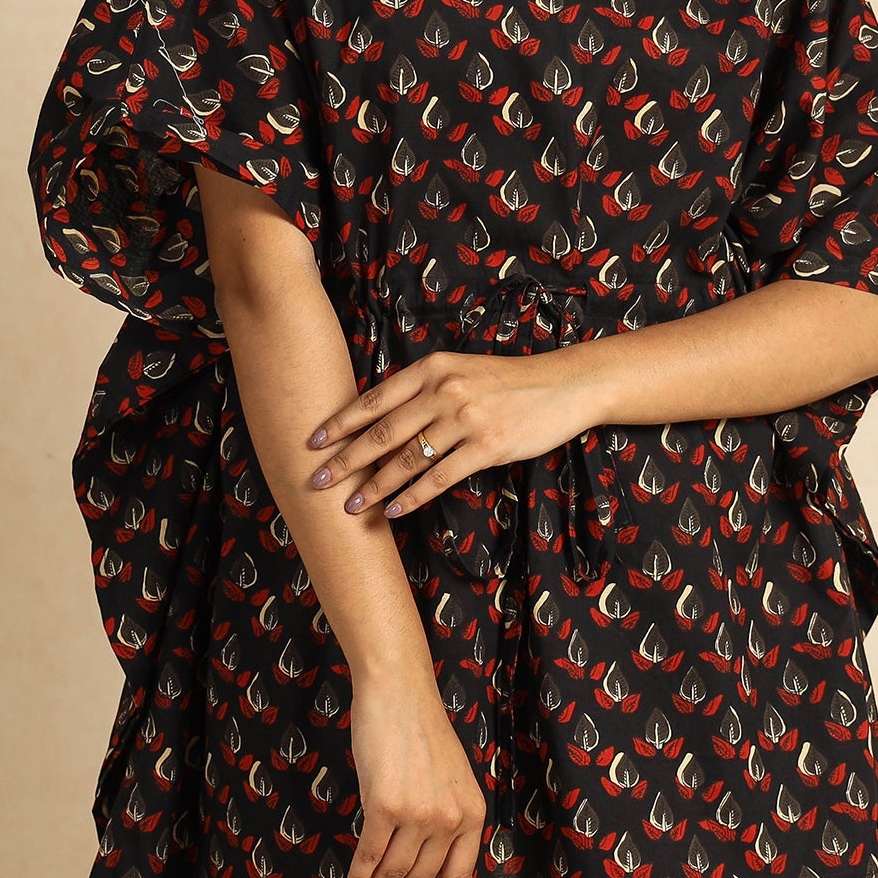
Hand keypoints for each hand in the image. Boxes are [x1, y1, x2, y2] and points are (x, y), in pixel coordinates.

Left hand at [304, 349, 605, 522]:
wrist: (563, 385)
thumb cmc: (507, 381)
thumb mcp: (460, 370)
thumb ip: (423, 388)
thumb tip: (379, 418)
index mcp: (432, 368)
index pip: (375, 399)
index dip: (340, 423)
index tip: (313, 441)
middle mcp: (445, 390)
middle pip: (382, 432)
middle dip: (345, 459)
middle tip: (316, 480)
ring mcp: (466, 419)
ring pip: (407, 459)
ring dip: (374, 486)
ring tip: (351, 504)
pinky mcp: (488, 447)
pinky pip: (440, 477)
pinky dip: (412, 497)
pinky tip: (393, 510)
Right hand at [346, 662, 486, 877]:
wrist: (399, 693)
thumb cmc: (419, 731)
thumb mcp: (449, 778)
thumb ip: (444, 817)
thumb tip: (423, 860)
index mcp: (471, 812)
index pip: (461, 876)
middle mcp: (449, 818)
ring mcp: (418, 813)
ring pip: (394, 872)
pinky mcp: (385, 806)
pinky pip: (370, 854)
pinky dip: (358, 876)